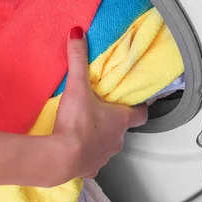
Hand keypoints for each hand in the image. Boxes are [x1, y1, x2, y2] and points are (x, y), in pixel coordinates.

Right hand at [52, 27, 147, 179]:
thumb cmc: (76, 124)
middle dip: (114, 119)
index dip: (139, 106)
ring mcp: (104, 156)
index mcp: (121, 120)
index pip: (141, 113)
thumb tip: (78, 33)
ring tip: (86, 126)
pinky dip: (86, 153)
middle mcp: (117, 140)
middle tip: (101, 109)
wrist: (60, 157)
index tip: (134, 100)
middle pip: (122, 128)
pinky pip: (92, 160)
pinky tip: (75, 146)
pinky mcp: (89, 168)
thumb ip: (78, 58)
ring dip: (100, 136)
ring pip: (108, 144)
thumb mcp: (77, 86)